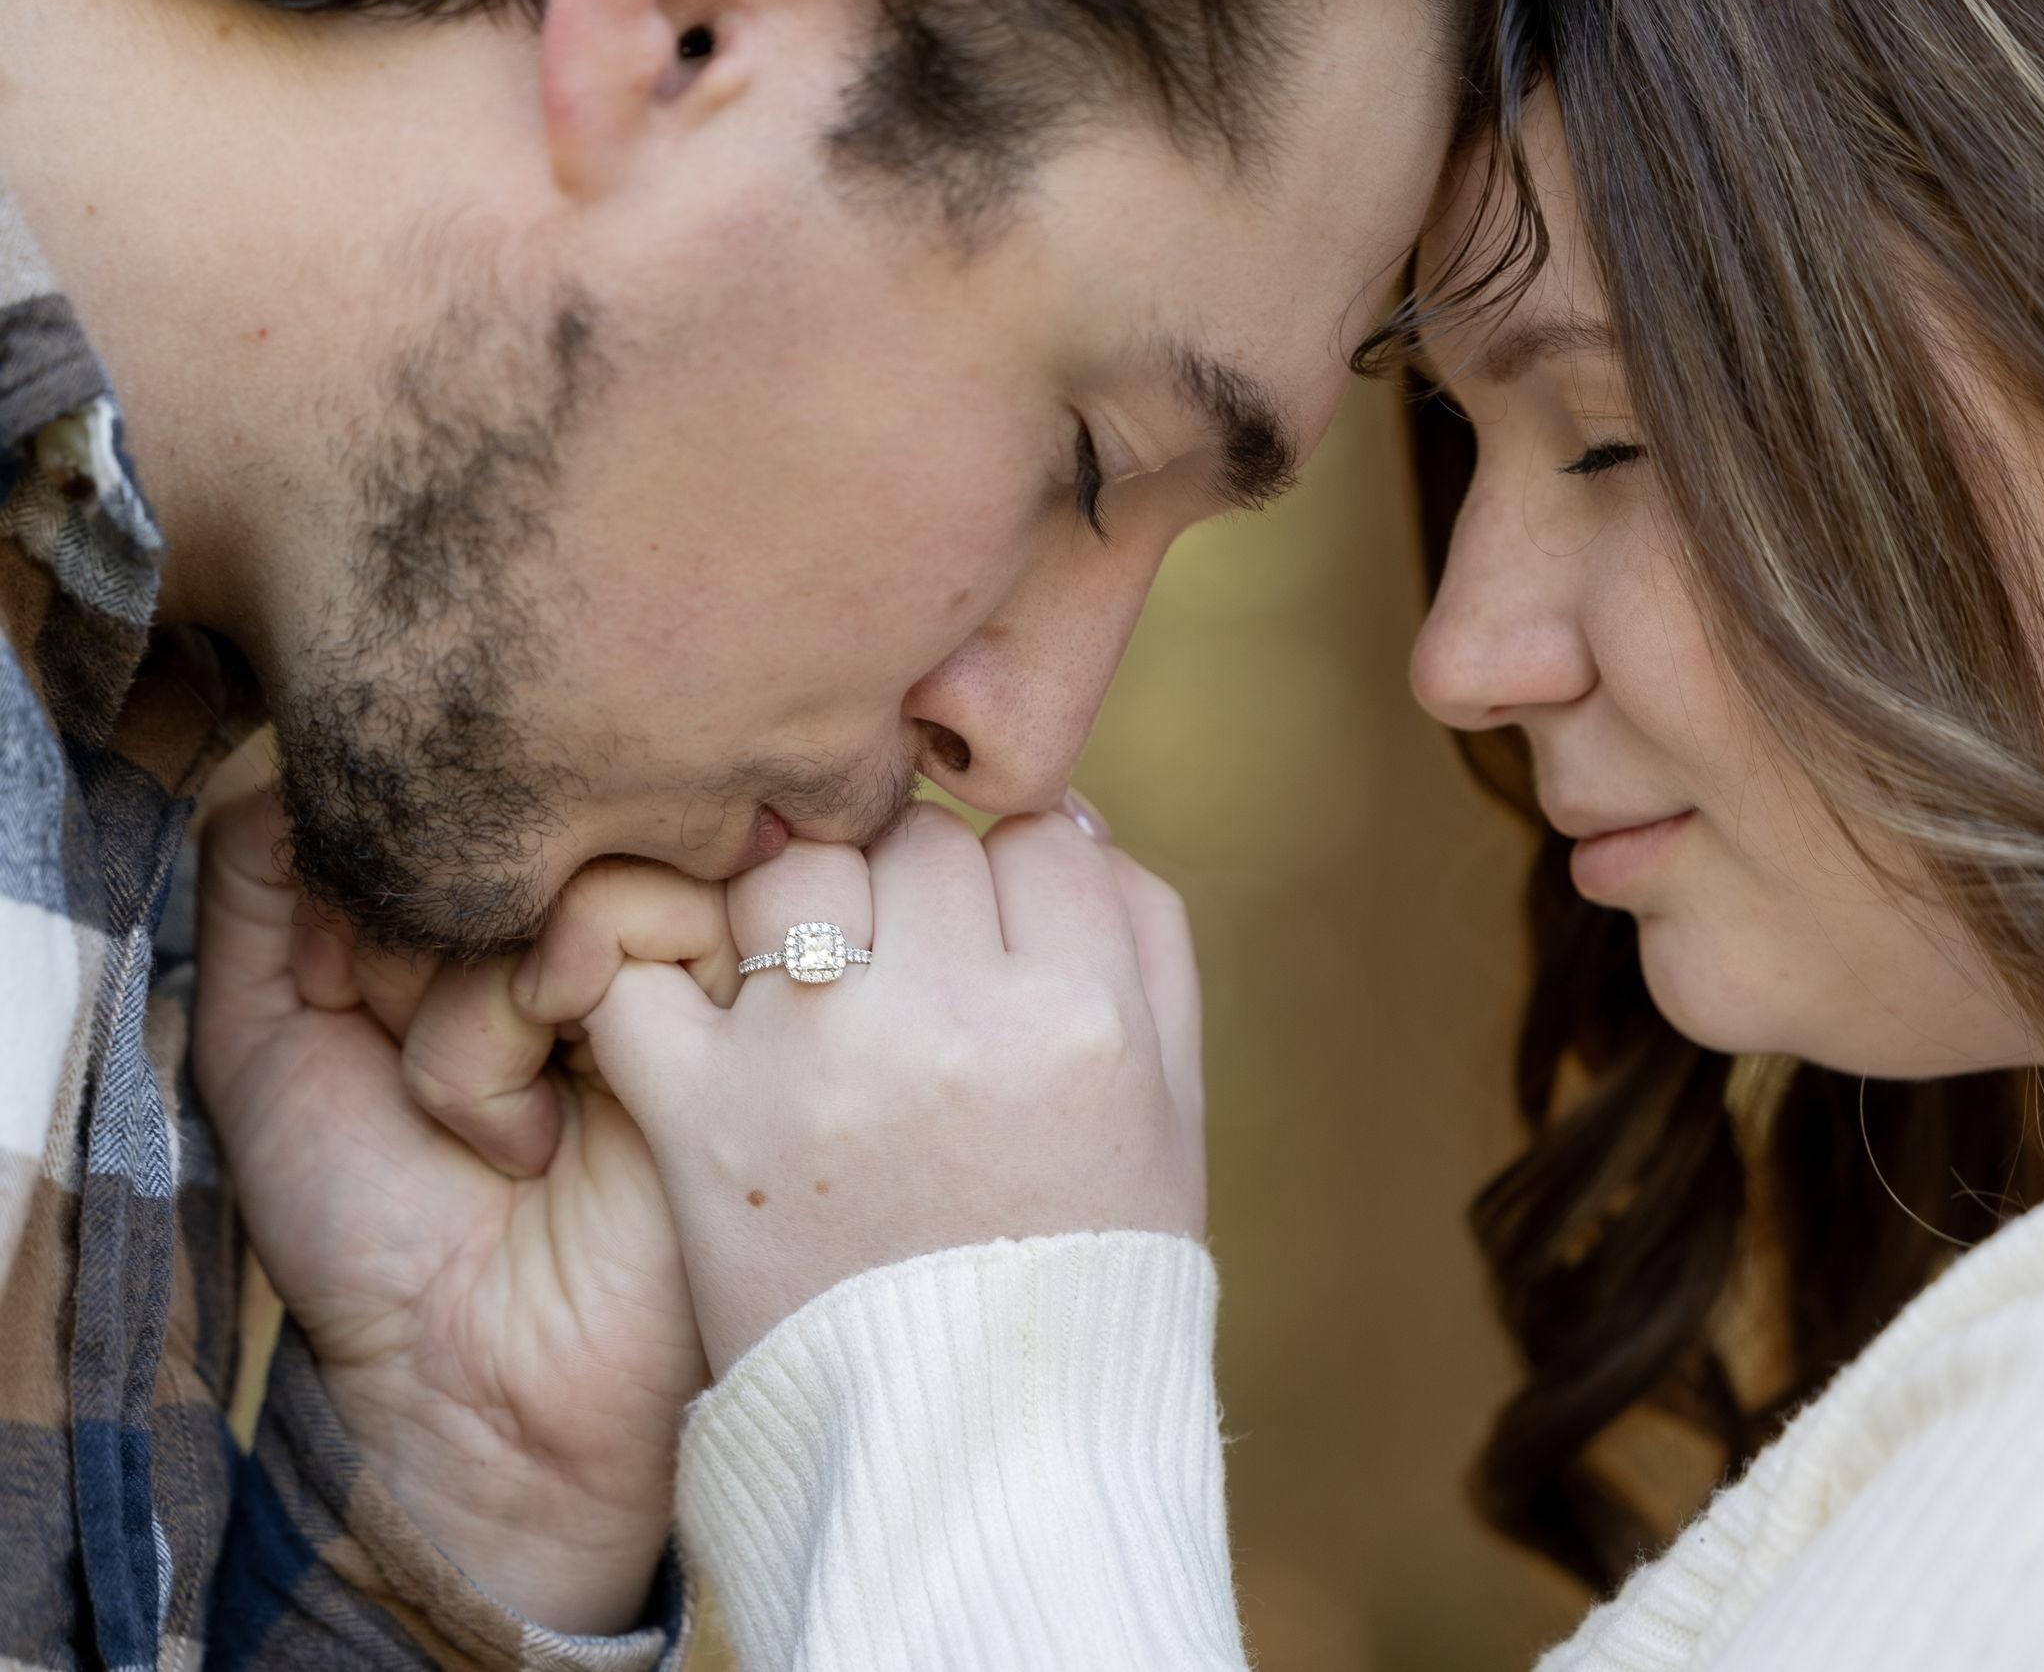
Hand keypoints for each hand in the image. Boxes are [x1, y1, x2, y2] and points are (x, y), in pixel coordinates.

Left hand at [192, 793, 735, 1635]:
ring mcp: (672, 948)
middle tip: (421, 1082)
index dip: (366, 897)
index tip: (349, 1013)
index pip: (440, 793)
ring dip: (480, 1014)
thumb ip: (260, 884)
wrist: (475, 1385)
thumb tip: (289, 752)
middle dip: (418, 954)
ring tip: (508, 1128)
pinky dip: (545, 1028)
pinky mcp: (739, 987)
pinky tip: (563, 1131)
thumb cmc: (373, 1228)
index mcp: (502, 914)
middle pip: (507, 816)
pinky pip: (626, 915)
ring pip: (563, 863)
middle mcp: (594, 917)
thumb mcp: (265, 1040)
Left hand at [582, 802, 1207, 1377]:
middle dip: (922, 897)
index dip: (1024, 884)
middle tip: (915, 976)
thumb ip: (1145, 941)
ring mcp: (818, 1065)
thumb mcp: (1172, 1110)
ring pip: (793, 867)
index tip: (1008, 947)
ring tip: (817, 987)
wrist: (971, 1458)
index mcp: (1081, 1016)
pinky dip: (653, 976)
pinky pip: (642, 972)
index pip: (1039, 835)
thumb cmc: (1086, 1267)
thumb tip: (1067, 813)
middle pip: (922, 842)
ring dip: (803, 909)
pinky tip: (701, 1013)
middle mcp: (952, 1022)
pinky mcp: (701, 1119)